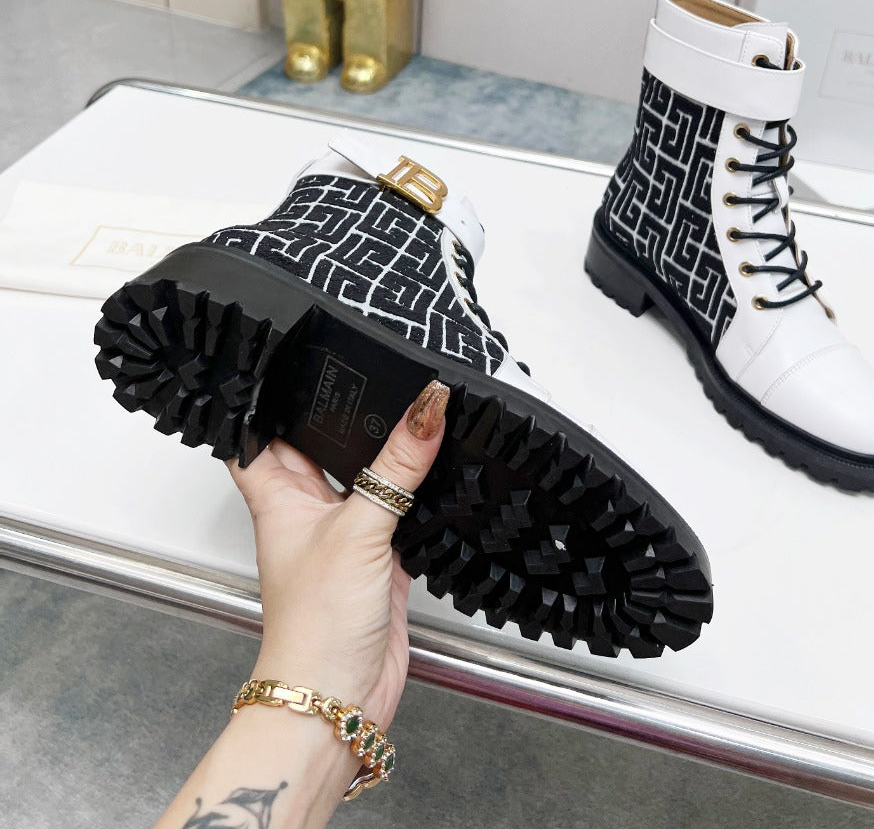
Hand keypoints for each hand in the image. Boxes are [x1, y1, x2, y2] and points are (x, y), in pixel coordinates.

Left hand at [228, 381, 447, 729]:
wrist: (338, 697)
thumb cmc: (315, 625)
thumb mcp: (358, 528)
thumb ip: (395, 467)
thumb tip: (426, 408)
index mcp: (277, 494)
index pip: (256, 432)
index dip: (266, 397)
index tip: (291, 359)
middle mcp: (306, 509)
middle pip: (319, 446)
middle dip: (344, 416)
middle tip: (375, 371)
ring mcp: (342, 532)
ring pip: (362, 475)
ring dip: (384, 452)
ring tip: (413, 408)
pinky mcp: (378, 555)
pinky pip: (396, 508)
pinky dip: (414, 489)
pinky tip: (435, 469)